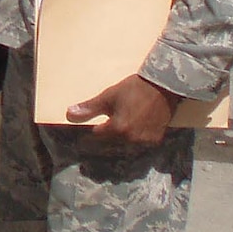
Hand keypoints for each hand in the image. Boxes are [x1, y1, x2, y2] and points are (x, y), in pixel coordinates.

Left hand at [66, 73, 181, 148]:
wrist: (163, 86)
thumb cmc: (133, 89)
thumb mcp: (108, 96)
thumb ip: (89, 108)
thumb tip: (69, 115)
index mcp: (117, 129)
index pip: (97, 136)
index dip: (93, 130)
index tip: (91, 128)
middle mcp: (131, 139)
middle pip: (112, 142)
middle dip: (107, 136)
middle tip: (108, 126)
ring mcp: (144, 141)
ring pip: (126, 144)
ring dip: (121, 139)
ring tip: (122, 126)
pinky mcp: (156, 140)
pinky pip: (140, 143)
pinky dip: (136, 138)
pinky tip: (135, 127)